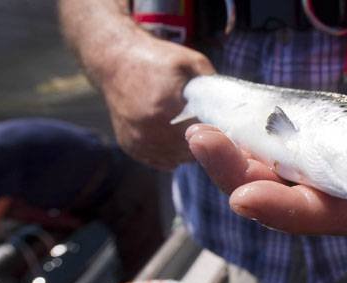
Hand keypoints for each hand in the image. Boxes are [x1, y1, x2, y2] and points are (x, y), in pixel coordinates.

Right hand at [98, 34, 214, 169]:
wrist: (115, 61)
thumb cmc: (155, 59)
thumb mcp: (191, 63)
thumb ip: (213, 86)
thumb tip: (232, 108)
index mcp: (165, 109)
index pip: (204, 135)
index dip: (216, 133)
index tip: (221, 126)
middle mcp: (149, 131)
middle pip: (190, 152)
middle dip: (202, 143)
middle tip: (208, 129)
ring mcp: (138, 142)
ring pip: (176, 160)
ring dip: (186, 150)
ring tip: (189, 131)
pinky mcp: (130, 147)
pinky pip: (160, 160)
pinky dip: (169, 152)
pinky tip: (172, 135)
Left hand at [186, 45, 346, 234]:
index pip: (328, 213)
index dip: (286, 211)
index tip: (245, 197)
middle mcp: (333, 188)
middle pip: (278, 200)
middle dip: (236, 177)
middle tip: (203, 141)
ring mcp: (309, 171)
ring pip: (260, 179)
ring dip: (226, 161)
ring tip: (200, 131)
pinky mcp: (292, 151)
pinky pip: (256, 155)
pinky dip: (232, 144)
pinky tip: (211, 125)